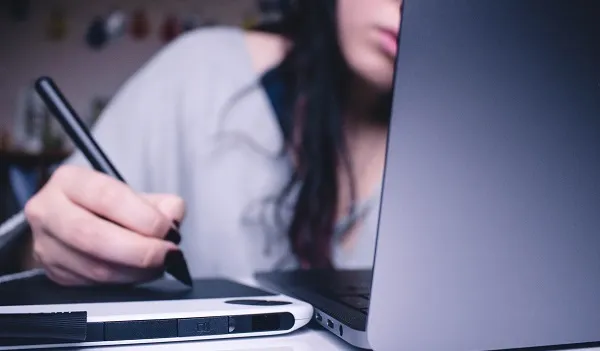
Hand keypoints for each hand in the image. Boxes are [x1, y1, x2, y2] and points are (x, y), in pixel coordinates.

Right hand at [24, 165, 184, 285]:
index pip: (107, 197)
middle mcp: (48, 211)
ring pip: (94, 267)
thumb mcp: (134, 195)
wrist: (75, 222)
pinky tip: (139, 273)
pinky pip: (93, 284)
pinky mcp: (54, 273)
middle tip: (167, 254)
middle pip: (94, 236)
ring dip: (136, 271)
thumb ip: (160, 203)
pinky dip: (124, 282)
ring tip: (159, 265)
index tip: (167, 230)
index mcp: (69, 181)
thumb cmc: (108, 207)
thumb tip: (173, 216)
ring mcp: (45, 245)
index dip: (143, 217)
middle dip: (139, 250)